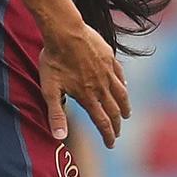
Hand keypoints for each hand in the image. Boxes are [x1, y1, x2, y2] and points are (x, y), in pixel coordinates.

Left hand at [41, 22, 129, 147]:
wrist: (65, 32)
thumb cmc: (54, 60)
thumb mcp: (50, 89)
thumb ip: (56, 114)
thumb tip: (60, 138)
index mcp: (88, 97)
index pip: (102, 122)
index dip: (107, 136)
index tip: (110, 145)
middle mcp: (101, 87)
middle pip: (114, 111)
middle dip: (116, 125)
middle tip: (116, 134)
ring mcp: (107, 72)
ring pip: (122, 94)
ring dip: (125, 107)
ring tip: (126, 115)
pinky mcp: (109, 58)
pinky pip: (120, 75)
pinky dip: (123, 85)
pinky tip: (124, 87)